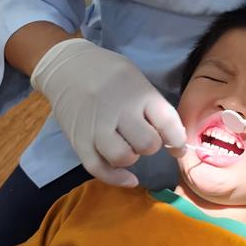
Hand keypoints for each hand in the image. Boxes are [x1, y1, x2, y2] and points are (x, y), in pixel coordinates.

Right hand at [30, 39, 185, 185]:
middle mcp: (119, 110)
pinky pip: (98, 168)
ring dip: (132, 157)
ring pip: (123, 157)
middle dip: (152, 145)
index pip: (168, 123)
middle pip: (148, 144)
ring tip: (129, 147)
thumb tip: (174, 137)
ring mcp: (96, 126)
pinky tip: (128, 178)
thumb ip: (153, 105)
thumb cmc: (108, 72)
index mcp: (139, 92)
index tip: (178, 146)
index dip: (178, 140)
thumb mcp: (137, 78)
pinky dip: (116, 178)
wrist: (66, 66)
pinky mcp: (78, 140)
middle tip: (145, 137)